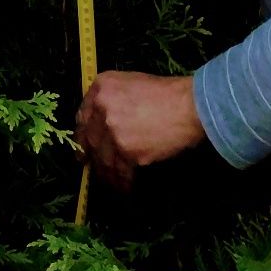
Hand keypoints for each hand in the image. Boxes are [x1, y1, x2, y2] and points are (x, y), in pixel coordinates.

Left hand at [74, 70, 205, 191]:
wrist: (188, 106)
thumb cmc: (165, 92)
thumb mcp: (130, 83)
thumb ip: (112, 98)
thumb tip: (103, 117)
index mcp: (102, 87)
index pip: (83, 114)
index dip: (83, 132)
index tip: (84, 144)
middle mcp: (102, 108)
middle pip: (89, 138)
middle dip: (89, 155)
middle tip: (89, 165)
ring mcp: (114, 131)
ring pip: (103, 158)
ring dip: (105, 173)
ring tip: (110, 182)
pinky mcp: (128, 151)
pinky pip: (120, 171)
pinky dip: (121, 181)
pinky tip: (124, 187)